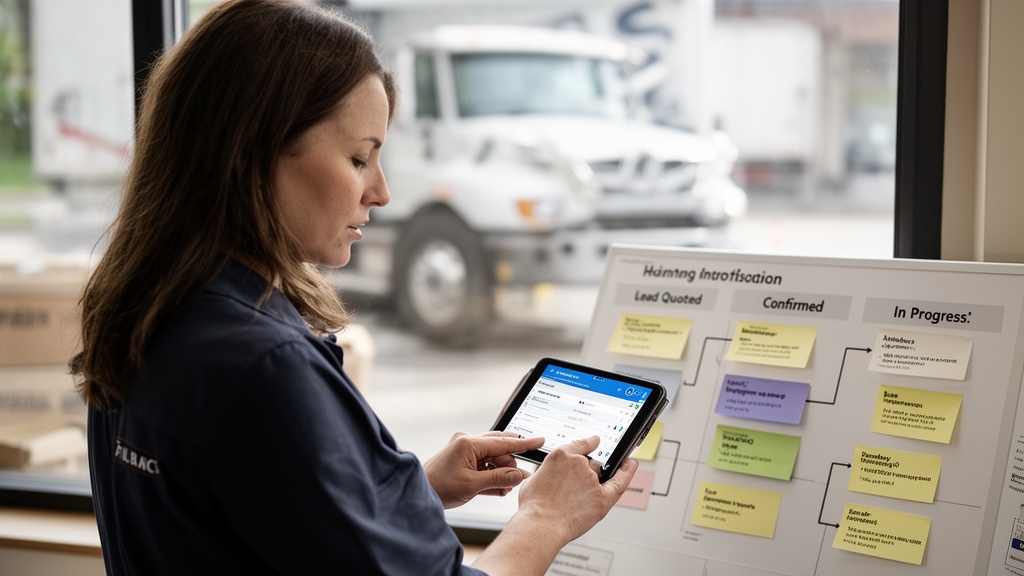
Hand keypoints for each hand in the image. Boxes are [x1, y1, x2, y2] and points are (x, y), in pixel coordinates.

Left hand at [423, 431, 543, 508]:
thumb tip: (520, 475)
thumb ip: (499, 479)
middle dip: (508, 466)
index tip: (540, 440)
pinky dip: (491, 475)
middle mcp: (467, 442)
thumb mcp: (473, 486)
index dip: (524, 443)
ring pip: (493, 458)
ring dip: (500, 473)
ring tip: (499, 490)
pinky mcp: (463, 459)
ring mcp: (464, 450)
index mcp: (468, 443)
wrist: (419, 493)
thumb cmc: (439, 488)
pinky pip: (485, 464)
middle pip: (500, 449)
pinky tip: (494, 489)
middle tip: (510, 484)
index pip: (503, 442)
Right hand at [516, 435, 637, 542]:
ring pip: (599, 476)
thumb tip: (556, 476)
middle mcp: (578, 463)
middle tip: (570, 490)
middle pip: (589, 463)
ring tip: (576, 500)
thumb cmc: (534, 507)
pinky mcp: (601, 497)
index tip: (595, 442)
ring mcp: (591, 479)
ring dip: (593, 483)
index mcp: (560, 455)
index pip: (581, 444)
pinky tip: (630, 464)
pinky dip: (627, 471)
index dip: (589, 444)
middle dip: (583, 474)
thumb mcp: (534, 478)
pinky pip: (620, 481)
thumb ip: (550, 472)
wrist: (540, 525)